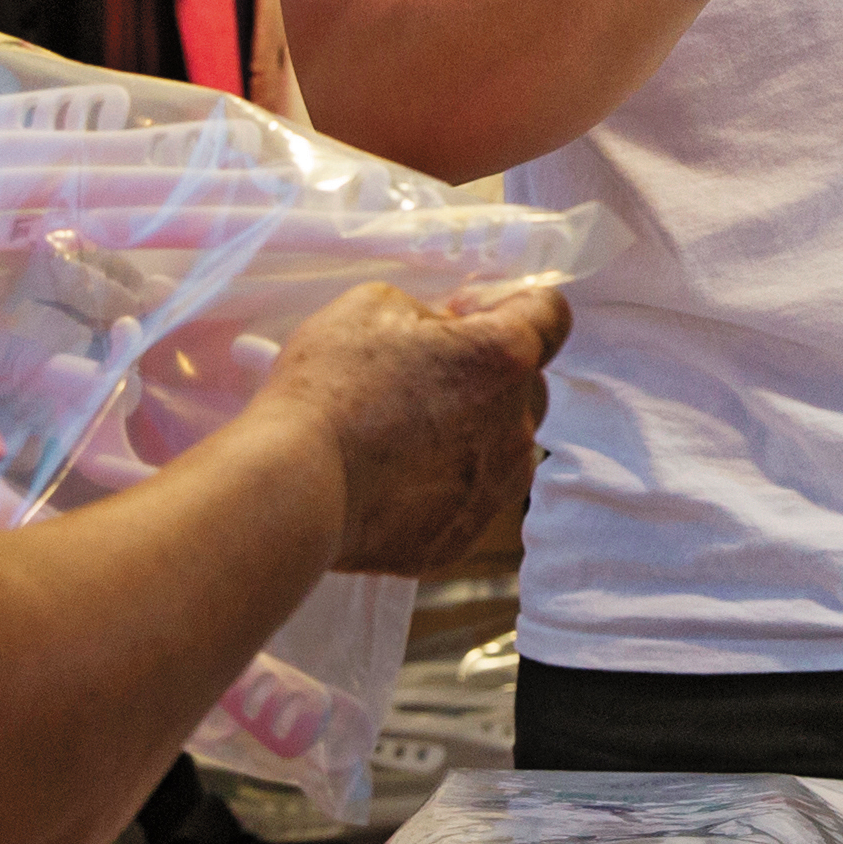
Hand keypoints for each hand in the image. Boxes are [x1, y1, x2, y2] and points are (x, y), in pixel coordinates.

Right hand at [250, 280, 570, 573]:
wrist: (292, 487)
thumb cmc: (329, 388)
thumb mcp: (372, 306)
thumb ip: (427, 313)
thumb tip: (443, 334)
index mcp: (503, 358)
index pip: (550, 315)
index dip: (509, 305)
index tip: (464, 314)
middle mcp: (515, 428)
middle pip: (526, 387)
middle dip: (485, 376)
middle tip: (419, 376)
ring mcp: (491, 491)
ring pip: (499, 450)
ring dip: (466, 436)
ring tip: (396, 435)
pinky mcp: (460, 538)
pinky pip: (463, 501)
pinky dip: (436, 487)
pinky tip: (385, 480)